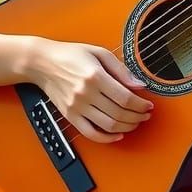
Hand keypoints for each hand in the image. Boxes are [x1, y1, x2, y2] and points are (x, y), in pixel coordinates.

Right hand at [28, 37, 152, 142]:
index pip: (125, 97)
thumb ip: (121, 70)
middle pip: (119, 113)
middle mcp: (86, 94)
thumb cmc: (70, 55)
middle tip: (146, 114)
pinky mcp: (70, 116)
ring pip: (108, 125)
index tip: (148, 105)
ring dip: (127, 127)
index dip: (141, 104)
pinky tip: (118, 134)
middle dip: (138, 117)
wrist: (42, 63)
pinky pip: (91, 133)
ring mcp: (77, 107)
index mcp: (95, 76)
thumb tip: (139, 84)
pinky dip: (107, 138)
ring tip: (136, 122)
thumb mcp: (99, 53)